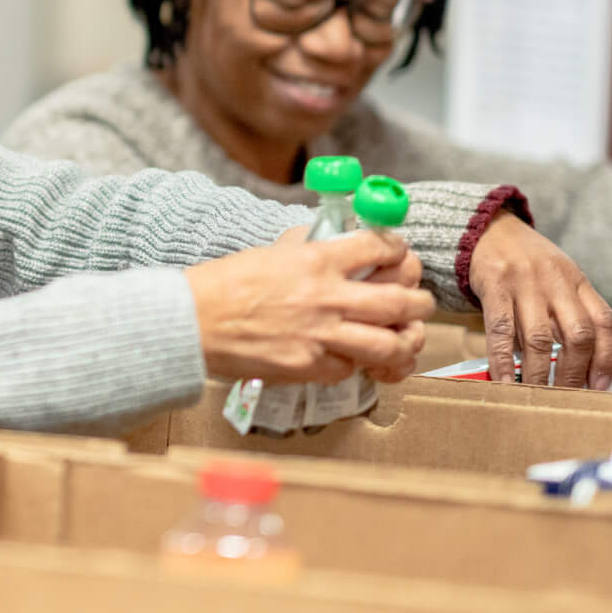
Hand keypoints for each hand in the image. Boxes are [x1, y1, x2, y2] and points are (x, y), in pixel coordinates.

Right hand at [184, 229, 432, 385]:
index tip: (400, 255)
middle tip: (419, 303)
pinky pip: (352, 369)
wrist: (192, 322)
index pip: (380, 248)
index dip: (399, 251)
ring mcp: (321, 336)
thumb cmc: (223, 285)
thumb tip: (334, 243)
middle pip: (400, 301)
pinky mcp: (309, 367)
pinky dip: (360, 365)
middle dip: (419, 302)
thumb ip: (308, 249)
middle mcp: (327, 297)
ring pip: (390, 344)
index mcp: (317, 260)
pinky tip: (359, 360)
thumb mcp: (271, 253)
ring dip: (406, 342)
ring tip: (406, 339)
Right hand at [468, 214, 611, 389]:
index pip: (604, 321)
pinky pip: (502, 330)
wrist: (488, 229)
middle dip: (575, 373)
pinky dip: (504, 360)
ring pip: (541, 338)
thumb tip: (578, 365)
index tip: (602, 386)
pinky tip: (504, 379)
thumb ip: (569, 311)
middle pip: (577, 334)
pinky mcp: (494, 286)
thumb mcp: (558, 277)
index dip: (607, 358)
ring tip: (538, 394)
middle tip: (568, 397)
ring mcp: (525, 283)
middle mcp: (556, 281)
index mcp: (577, 280)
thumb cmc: (526, 263)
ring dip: (541, 373)